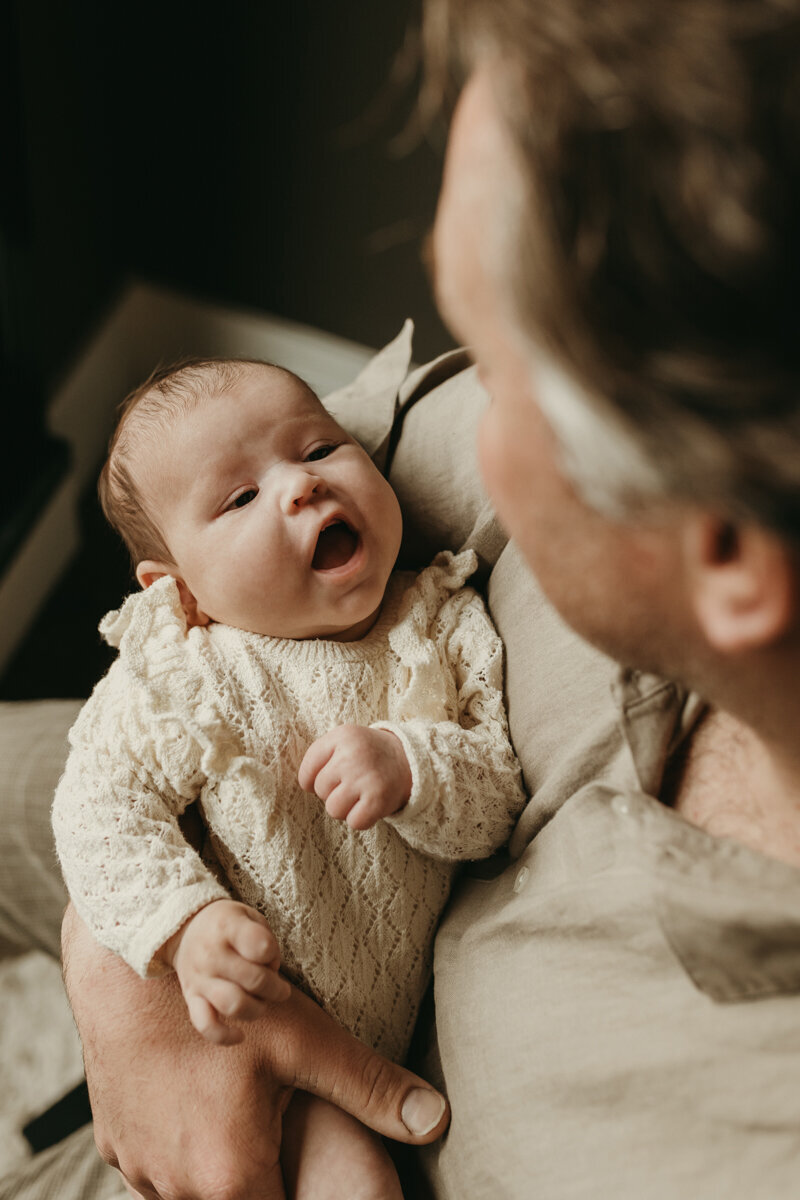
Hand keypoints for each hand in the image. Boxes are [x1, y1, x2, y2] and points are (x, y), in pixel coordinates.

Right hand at [62, 904, 448, 1199]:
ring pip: (191, 1194)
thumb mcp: (305, 1037)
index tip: (311, 1170)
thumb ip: (371, 1086)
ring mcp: (138, 1171)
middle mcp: (175, 1190)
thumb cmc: (221, 999)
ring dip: (220, 1169)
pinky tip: (201, 1105)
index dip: (303, 1195)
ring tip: (242, 1114)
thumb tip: (436, 1118)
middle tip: (278, 1129)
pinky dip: (183, 1152)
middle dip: (265, 1181)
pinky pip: (156, 1172)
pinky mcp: (115, 1147)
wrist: (126, 970)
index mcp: (230, 1177)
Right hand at [163, 899, 289, 1044]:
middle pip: (254, 979)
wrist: (185, 931)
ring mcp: (200, 978)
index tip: (271, 954)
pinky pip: (206, 1025)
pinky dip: (224, 1036)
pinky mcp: (191, 999)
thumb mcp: (248, 916)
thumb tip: (271, 970)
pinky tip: (240, 1035)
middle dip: (275, 987)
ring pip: (233, 1005)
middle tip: (280, 987)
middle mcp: (211, 953)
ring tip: (263, 1002)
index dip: (274, 954)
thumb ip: (264, 938)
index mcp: (227, 926)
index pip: (259, 945)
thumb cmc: (227, 925)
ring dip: (257, 1008)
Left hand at [298, 725, 412, 829]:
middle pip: (320, 791)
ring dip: (346, 808)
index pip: (306, 773)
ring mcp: (366, 777)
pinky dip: (362, 819)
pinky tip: (371, 804)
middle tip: (354, 782)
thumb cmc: (368, 754)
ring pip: (334, 810)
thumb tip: (305, 785)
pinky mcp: (378, 799)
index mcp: (342, 736)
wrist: (410, 759)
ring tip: (361, 794)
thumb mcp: (345, 741)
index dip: (313, 782)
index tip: (330, 778)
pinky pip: (354, 822)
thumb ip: (320, 756)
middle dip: (334, 792)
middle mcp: (352, 755)